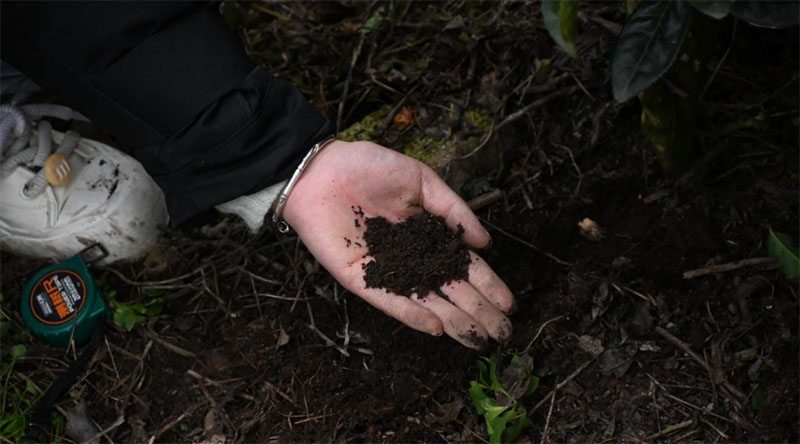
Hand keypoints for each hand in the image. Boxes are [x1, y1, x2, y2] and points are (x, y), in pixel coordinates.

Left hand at [283, 140, 514, 349]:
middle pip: (449, 290)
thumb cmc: (369, 167)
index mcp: (427, 235)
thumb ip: (452, 210)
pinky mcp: (360, 278)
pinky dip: (412, 314)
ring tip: (479, 338)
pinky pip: (389, 301)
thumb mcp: (421, 180)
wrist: (322, 169)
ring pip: (425, 302)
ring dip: (453, 321)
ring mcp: (386, 271)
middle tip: (502, 333)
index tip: (508, 303)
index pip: (462, 266)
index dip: (486, 284)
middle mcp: (410, 258)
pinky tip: (437, 326)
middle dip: (477, 312)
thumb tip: (484, 243)